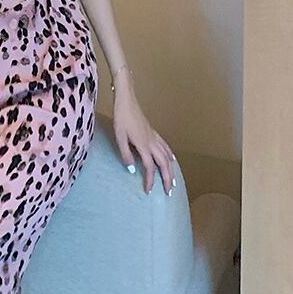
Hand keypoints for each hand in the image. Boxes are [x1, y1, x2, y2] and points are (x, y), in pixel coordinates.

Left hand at [112, 79, 174, 195]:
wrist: (126, 101)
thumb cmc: (121, 118)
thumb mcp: (119, 137)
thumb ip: (126, 154)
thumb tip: (132, 170)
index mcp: (143, 145)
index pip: (150, 167)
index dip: (150, 180)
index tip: (149, 191)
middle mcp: (152, 142)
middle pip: (163, 164)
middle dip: (167, 178)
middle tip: (169, 191)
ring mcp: (154, 137)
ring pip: (167, 156)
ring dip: (171, 170)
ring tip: (173, 181)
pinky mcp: (153, 133)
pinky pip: (166, 146)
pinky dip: (170, 155)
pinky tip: (172, 160)